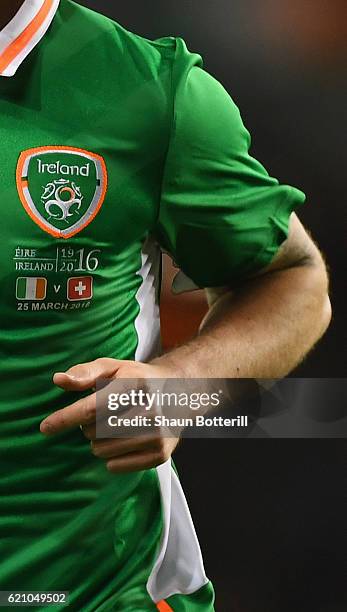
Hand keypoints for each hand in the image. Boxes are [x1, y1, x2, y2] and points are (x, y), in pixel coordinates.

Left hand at [40, 359, 179, 473]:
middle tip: (104, 414)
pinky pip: (116, 466)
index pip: (93, 407)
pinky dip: (111, 457)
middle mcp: (150, 410)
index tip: (45, 427)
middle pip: (94, 432)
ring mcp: (157, 434)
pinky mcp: (161, 453)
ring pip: (102, 451)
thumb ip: (85, 373)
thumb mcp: (113, 368)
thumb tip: (58, 380)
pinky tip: (123, 441)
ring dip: (99, 442)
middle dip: (89, 425)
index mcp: (135, 384)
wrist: (180, 393)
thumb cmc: (138, 379)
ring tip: (114, 427)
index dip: (66, 418)